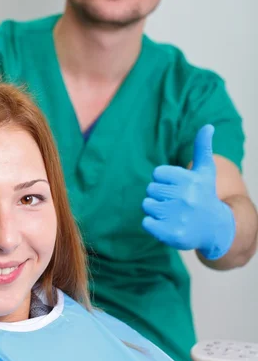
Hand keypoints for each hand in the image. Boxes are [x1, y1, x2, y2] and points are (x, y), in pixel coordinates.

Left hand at [142, 125, 234, 259]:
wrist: (215, 228)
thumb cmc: (205, 195)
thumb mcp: (205, 171)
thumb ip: (202, 148)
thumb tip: (208, 126)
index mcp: (189, 180)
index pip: (157, 173)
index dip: (164, 180)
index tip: (177, 187)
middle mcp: (185, 197)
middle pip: (151, 189)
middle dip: (160, 195)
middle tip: (176, 202)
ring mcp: (178, 216)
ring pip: (147, 204)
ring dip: (156, 209)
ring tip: (173, 213)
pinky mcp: (172, 234)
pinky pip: (146, 222)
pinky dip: (152, 224)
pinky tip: (167, 224)